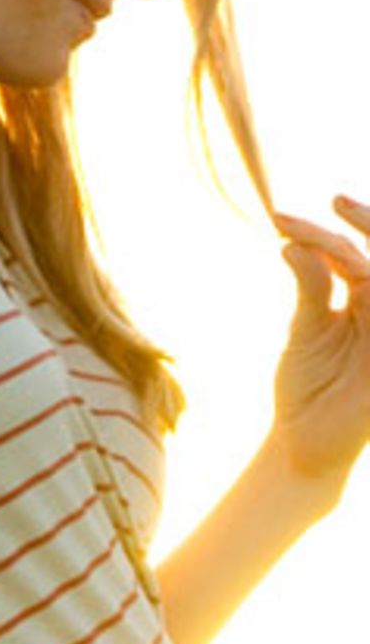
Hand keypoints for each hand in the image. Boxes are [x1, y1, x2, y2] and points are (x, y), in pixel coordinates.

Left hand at [270, 199, 369, 481]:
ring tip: (329, 234)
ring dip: (366, 249)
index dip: (332, 229)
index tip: (282, 218)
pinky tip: (359, 277)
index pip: (354, 253)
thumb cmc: (306, 388)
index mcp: (363, 298)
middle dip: (366, 223)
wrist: (307, 441)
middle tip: (333, 202)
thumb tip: (293, 246)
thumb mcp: (306, 333)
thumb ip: (310, 290)